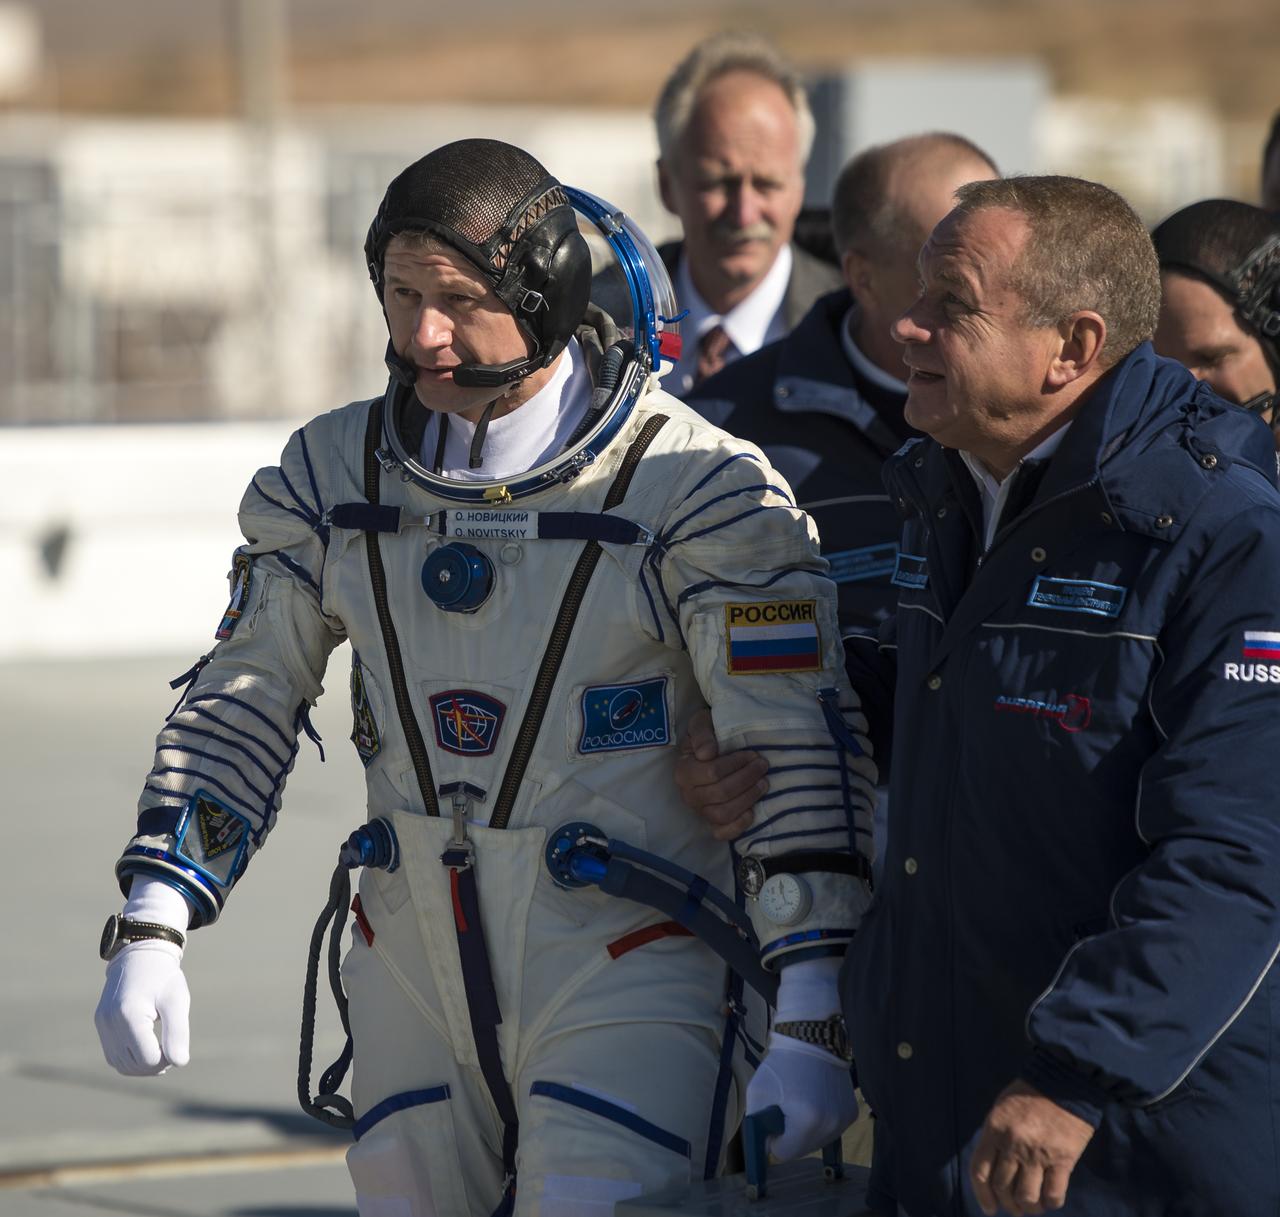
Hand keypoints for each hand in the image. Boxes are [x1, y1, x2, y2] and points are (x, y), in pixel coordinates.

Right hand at [95, 940, 190, 1075]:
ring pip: (120, 1064)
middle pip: (133, 1065)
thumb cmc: (163, 977)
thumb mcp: (177, 1001)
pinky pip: (112, 1054)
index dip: (167, 1060)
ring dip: (142, 1066)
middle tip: (173, 1051)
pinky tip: (147, 1050)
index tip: (178, 1046)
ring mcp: (102, 1023)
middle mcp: (110, 1021)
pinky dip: (130, 1058)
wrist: (141, 954)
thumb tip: (180, 1062)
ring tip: (162, 1054)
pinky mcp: (100, 1023)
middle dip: (155, 1065)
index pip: (148, 1059)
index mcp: (129, 1015)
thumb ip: (178, 1032)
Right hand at [674, 707, 767, 839]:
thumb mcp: (701, 723)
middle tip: (762, 766)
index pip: (712, 773)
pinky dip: (738, 826)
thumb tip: (707, 753)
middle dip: (747, 778)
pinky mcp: (711, 822)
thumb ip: (702, 733)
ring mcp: (700, 810)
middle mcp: (688, 794)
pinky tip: (752, 812)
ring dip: (748, 798)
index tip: (752, 754)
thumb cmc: (708, 734)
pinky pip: (722, 833)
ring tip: (763, 783)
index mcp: (683, 771)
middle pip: (721, 793)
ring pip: (724, 813)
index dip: (736, 764)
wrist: (709, 746)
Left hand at [746, 1034, 857, 1160]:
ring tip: (802, 1100)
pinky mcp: (852, 1113)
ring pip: (817, 1141)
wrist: (812, 1039)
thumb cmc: (782, 1064)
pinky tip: (817, 1099)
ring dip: (806, 1129)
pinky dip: (821, 1121)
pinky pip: (830, 1130)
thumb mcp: (758, 1091)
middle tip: (787, 1107)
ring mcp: (843, 1119)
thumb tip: (765, 1147)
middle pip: (802, 1150)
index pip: (785, 1153)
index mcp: (806, 1120)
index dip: (775, 1138)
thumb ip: (756, 1124)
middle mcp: (830, 1124)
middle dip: (791, 1135)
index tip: (774, 1119)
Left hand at [970, 1080, 1094, 1215]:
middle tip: (1014, 1208)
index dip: (982, 1195)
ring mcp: (1037, 1153)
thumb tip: (992, 1167)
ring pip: (1027, 1197)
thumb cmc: (1030, 1093)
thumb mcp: (1001, 1108)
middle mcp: (1012, 1144)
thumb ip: (995, 1136)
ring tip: (1032, 1207)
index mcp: (994, 1129)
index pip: (980, 1171)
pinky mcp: (1063, 1160)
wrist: (1065, 1081)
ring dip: (1028, 1208)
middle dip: (1007, 1204)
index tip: (989, 1208)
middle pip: (1003, 1187)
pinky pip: (1054, 1194)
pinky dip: (1050, 1203)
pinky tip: (1049, 1200)